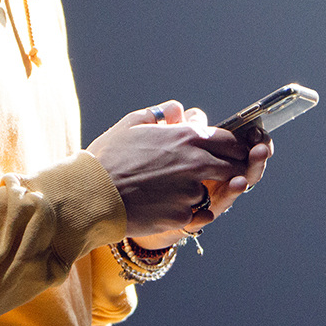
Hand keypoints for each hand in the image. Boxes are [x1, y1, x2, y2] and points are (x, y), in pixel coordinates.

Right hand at [88, 100, 271, 243]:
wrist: (92, 195)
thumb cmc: (107, 158)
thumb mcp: (130, 124)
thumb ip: (160, 114)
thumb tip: (177, 110)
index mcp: (186, 137)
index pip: (230, 140)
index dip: (233, 147)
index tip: (230, 152)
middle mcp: (196, 162)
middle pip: (233, 167)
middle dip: (229, 170)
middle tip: (215, 175)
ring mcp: (192, 190)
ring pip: (212, 191)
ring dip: (202, 191)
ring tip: (177, 192)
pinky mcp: (184, 215)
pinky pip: (198, 214)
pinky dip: (189, 212)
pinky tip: (166, 208)